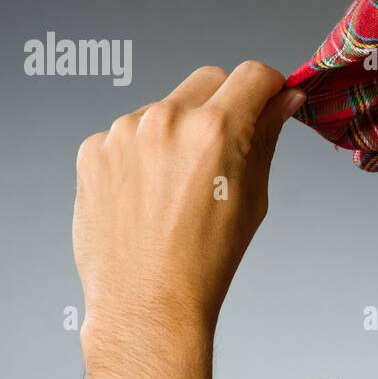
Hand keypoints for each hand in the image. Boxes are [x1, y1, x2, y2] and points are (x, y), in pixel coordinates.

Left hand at [73, 60, 305, 342]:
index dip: (269, 86)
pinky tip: (147, 194)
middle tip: (226, 148)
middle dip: (226, 103)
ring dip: (179, 130)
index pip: (253, 75)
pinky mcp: (93, 149)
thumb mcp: (253, 198)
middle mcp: (166, 120)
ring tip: (178, 186)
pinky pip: (130, 134)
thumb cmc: (204, 262)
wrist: (146, 303)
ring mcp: (123, 133)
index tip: (269, 99)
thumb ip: (266, 138)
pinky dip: (143, 153)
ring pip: (166, 107)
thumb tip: (284, 101)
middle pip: (210, 80)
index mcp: (216, 131)